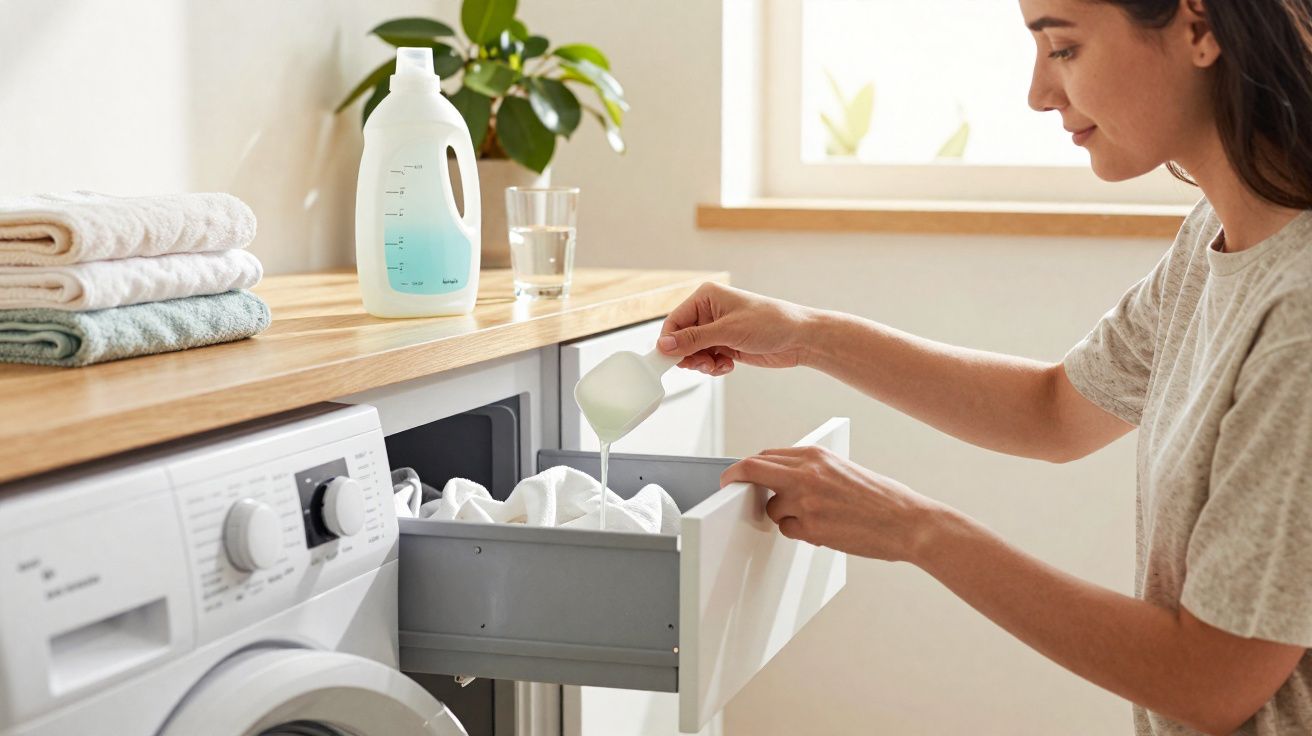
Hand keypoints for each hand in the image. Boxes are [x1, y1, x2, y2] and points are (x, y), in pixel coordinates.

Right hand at [658, 282, 817, 375]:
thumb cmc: (771, 322)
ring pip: (693, 352)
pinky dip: (713, 366)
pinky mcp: (726, 344)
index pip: (674, 320)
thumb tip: (664, 345)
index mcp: (706, 297)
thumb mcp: (728, 331)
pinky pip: (707, 359)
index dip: (670, 342)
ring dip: (702, 363)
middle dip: (689, 355)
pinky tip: (728, 364)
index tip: (669, 360)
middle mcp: (709, 312)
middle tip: (702, 364)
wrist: (800, 337)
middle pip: (681, 339)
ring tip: (718, 364)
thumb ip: (693, 339)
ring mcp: (717, 329)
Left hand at [719, 444, 946, 562]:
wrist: (909, 521)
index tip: (740, 474)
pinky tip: (824, 531)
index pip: (767, 455)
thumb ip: (812, 470)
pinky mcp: (812, 527)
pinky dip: (799, 533)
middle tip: (728, 487)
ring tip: (814, 519)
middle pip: (752, 469)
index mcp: (816, 455)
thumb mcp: (844, 470)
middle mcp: (807, 473)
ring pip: (771, 507)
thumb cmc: (882, 498)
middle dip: (736, 479)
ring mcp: (807, 500)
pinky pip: (788, 530)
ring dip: (783, 515)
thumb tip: (781, 477)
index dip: (750, 467)